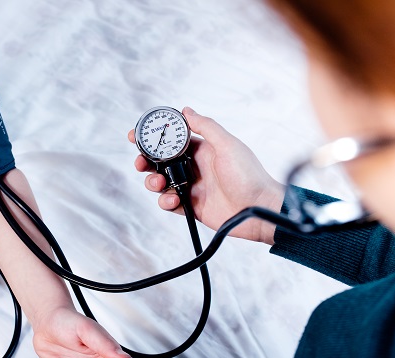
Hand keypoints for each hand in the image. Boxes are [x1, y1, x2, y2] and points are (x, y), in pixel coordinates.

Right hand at [129, 107, 284, 244]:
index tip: (136, 136)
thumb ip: (206, 127)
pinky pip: (169, 203)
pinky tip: (173, 200)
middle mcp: (194, 167)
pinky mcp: (191, 207)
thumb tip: (186, 110)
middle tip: (140, 163)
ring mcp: (192, 187)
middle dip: (146, 161)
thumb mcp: (228, 145)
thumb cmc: (249, 176)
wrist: (259, 210)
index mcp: (202, 149)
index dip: (153, 137)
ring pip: (161, 183)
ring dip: (153, 182)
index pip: (171, 140)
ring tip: (158, 183)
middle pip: (160, 162)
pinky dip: (166, 202)